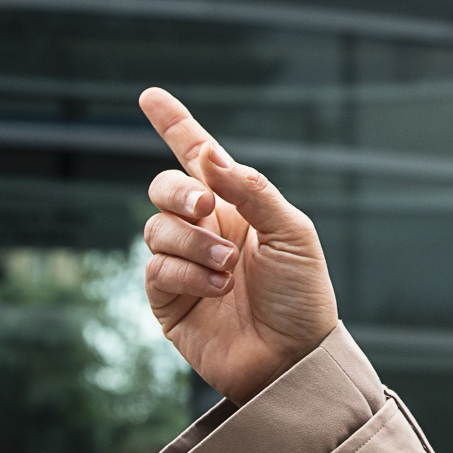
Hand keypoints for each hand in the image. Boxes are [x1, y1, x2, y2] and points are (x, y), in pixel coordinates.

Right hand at [139, 87, 338, 404]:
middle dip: (178, 191)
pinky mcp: (167, 299)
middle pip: (164, 188)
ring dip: (194, 244)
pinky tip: (217, 290)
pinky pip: (155, 269)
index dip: (174, 125)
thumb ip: (253, 191)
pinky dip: (186, 274)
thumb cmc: (303, 294)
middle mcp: (206, 229)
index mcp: (239, 206)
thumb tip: (210, 157)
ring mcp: (183, 263)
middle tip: (206, 206)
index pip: (198, 158)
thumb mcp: (292, 234)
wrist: (294, 356)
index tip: (150, 95)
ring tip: (230, 270)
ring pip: (157, 229)